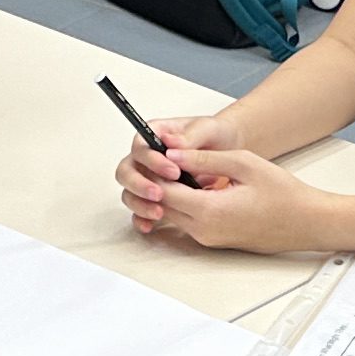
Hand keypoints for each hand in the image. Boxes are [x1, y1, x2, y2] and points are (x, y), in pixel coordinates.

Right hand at [113, 111, 232, 221]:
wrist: (227, 153)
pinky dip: (141, 218)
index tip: (174, 172)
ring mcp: (147, 178)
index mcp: (154, 135)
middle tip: (159, 194)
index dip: (152, 161)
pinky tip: (150, 226)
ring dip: (139, 204)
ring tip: (159, 213)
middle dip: (139, 185)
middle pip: (126, 171)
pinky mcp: (152, 198)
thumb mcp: (208, 130)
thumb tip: (170, 142)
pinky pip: (138, 210)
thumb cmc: (215, 136)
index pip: (141, 148)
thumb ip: (189, 136)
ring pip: (129, 192)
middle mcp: (145, 157)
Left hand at [123, 143, 318, 254]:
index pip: (162, 191)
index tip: (161, 153)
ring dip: (172, 194)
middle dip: (159, 182)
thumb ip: (204, 158)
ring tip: (185, 170)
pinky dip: (185, 204)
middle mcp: (204, 230)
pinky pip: (187, 222)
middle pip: (162, 206)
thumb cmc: (283, 195)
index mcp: (210, 210)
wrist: (306, 222)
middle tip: (170, 160)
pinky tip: (199, 186)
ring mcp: (208, 238)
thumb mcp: (243, 163)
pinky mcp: (214, 241)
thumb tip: (173, 153)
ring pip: (172, 215)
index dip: (157, 170)